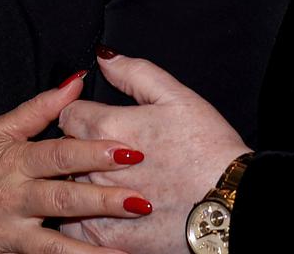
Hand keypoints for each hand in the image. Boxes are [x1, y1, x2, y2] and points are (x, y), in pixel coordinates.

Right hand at [0, 72, 149, 253]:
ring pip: (56, 243)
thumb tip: (77, 81)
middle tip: (142, 199)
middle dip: (105, 201)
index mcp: (14, 160)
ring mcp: (8, 231)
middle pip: (64, 200)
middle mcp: (12, 198)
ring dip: (93, 247)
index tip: (129, 150)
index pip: (59, 154)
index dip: (94, 152)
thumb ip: (40, 108)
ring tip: (128, 248)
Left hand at [58, 53, 250, 253]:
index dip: (84, 114)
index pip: (68, 114)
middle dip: (80, 148)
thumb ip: (134, 72)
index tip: (99, 122)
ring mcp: (98, 205)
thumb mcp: (176, 97)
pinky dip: (85, 218)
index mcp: (106, 127)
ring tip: (109, 182)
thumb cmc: (207, 150)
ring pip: (67, 188)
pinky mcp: (107, 236)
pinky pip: (75, 226)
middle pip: (64, 151)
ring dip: (82, 182)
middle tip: (108, 153)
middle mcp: (94, 166)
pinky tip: (106, 212)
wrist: (229, 205)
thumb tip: (104, 57)